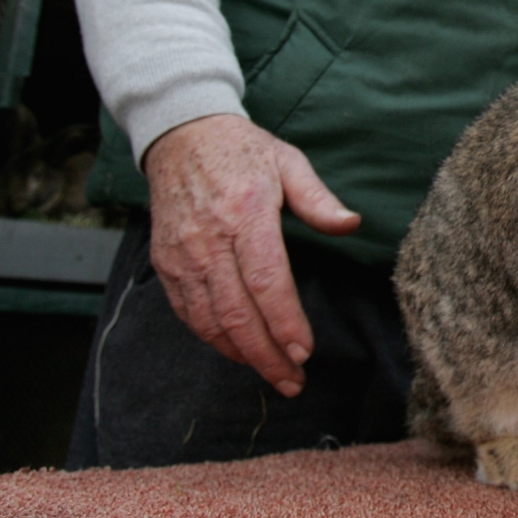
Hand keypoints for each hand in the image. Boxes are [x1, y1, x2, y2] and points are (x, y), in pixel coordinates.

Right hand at [143, 114, 360, 395]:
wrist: (181, 137)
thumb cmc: (243, 151)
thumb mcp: (288, 162)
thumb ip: (318, 199)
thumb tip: (350, 224)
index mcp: (246, 213)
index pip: (266, 280)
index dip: (284, 322)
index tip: (304, 352)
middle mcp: (210, 239)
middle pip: (236, 312)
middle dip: (267, 355)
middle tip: (293, 380)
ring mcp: (183, 255)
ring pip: (209, 320)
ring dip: (241, 354)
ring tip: (273, 374)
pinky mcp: (166, 264)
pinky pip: (188, 313)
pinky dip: (213, 339)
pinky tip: (238, 351)